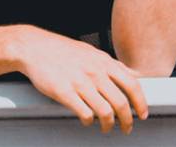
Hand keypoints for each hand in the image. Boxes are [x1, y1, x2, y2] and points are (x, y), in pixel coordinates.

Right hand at [14, 26, 148, 133]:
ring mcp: (79, 82)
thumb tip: (134, 75)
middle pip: (121, 103)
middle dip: (127, 120)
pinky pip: (84, 114)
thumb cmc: (62, 51)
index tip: (142, 113)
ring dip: (109, 125)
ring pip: (105, 112)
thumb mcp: (92, 53)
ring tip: (106, 128)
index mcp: (103, 62)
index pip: (132, 85)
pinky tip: (87, 120)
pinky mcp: (64, 92)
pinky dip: (89, 122)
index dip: (141, 103)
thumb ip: (113, 65)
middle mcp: (94, 72)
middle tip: (127, 127)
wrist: (33, 47)